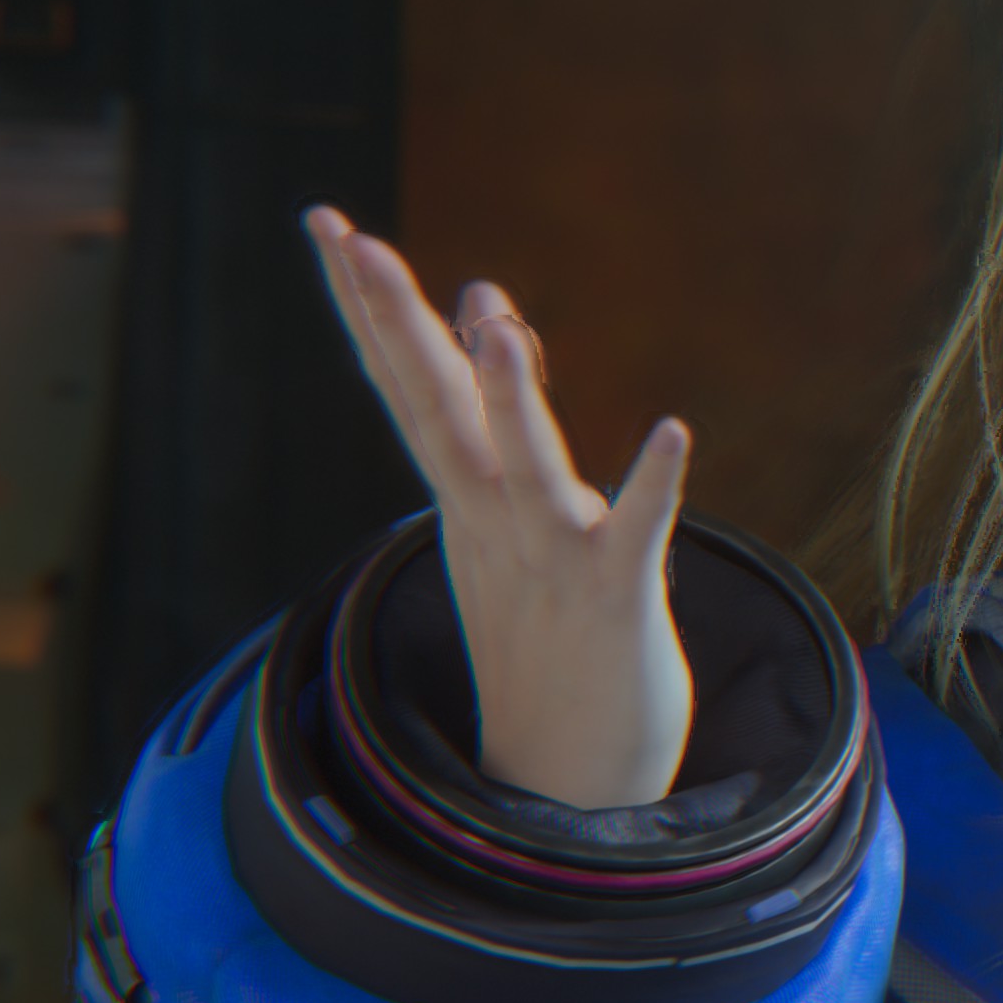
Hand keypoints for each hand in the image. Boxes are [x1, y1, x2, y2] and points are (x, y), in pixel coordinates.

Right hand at [302, 206, 694, 810]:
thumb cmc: (548, 638)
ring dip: (511, 394)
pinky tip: (675, 430)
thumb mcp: (511, 513)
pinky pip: (639, 533)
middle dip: (394, 321)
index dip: (368, 307)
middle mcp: (498, 519)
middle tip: (348, 236)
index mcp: (469, 498)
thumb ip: (495, 419)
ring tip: (498, 318)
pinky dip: (654, 484)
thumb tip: (484, 308)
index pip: (407, 386)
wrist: (566, 779)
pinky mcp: (617, 599)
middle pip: (435, 407)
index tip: (327, 223)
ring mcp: (554, 558)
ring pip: (527, 465)